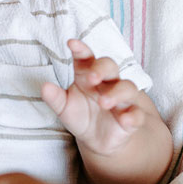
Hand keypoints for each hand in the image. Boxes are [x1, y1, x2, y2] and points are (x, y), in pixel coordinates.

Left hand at [40, 39, 148, 155]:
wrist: (96, 139)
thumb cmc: (80, 115)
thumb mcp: (64, 108)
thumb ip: (55, 98)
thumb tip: (45, 87)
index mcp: (87, 75)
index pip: (86, 58)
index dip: (81, 50)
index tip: (71, 43)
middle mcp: (107, 82)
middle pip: (110, 66)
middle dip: (102, 69)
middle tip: (92, 77)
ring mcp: (122, 99)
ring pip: (127, 88)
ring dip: (117, 93)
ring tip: (104, 102)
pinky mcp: (131, 117)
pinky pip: (137, 114)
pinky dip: (133, 116)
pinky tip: (126, 120)